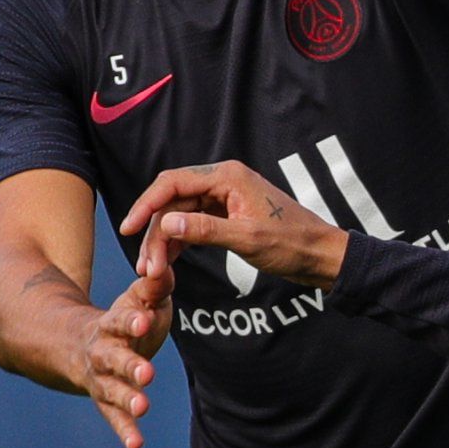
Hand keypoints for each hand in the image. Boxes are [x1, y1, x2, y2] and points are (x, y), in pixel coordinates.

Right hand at [71, 234, 170, 447]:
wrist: (80, 344)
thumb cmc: (124, 320)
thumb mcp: (138, 300)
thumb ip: (154, 286)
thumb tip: (166, 265)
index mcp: (113, 324)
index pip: (121, 319)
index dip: (131, 319)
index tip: (142, 318)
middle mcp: (103, 352)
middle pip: (114, 358)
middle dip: (129, 364)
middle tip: (146, 372)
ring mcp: (101, 377)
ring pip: (111, 389)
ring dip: (126, 398)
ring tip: (143, 406)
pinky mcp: (104, 399)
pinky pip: (113, 416)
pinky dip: (125, 430)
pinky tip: (136, 445)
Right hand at [120, 159, 345, 286]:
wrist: (321, 256)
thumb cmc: (293, 244)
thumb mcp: (247, 239)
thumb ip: (206, 230)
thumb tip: (166, 224)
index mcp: (228, 177)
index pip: (172, 183)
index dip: (146, 205)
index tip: (128, 228)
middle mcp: (223, 181)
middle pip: (172, 200)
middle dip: (154, 232)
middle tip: (145, 265)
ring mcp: (224, 197)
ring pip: (180, 214)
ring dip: (164, 241)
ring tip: (151, 270)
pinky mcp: (227, 214)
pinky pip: (193, 223)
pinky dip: (179, 242)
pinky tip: (167, 263)